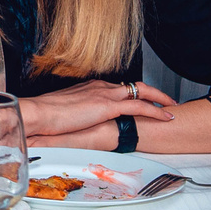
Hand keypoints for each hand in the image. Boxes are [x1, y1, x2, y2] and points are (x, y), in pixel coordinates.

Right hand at [20, 78, 175, 145]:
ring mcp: (105, 94)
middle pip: (134, 85)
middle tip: (166, 100)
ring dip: (159, 99)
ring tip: (172, 108)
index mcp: (90, 87)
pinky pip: (139, 107)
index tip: (141, 100)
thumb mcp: (65, 113)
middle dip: (153, 92)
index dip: (132, 93)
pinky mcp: (108, 106)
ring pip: (141, 92)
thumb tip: (79, 124)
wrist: (39, 114)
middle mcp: (101, 86)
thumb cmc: (45, 116)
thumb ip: (77, 115)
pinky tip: (166, 117)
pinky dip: (155, 111)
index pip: (118, 87)